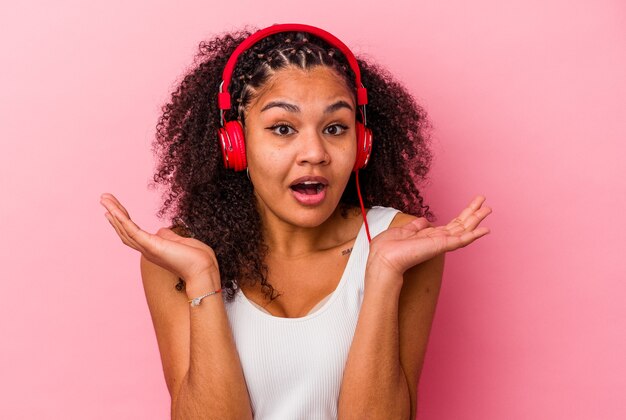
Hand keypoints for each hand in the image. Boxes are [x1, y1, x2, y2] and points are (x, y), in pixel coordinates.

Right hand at [99, 193, 218, 280]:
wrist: (204, 271)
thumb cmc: (197, 260)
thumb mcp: (181, 242)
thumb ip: (169, 236)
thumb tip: (161, 231)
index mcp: (154, 248)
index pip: (133, 233)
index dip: (122, 222)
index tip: (114, 210)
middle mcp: (147, 250)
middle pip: (124, 230)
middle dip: (114, 214)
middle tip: (104, 199)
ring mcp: (148, 249)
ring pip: (125, 229)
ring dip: (114, 213)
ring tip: (105, 199)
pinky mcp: (152, 246)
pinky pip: (133, 231)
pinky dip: (122, 220)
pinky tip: (114, 210)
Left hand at [368, 195, 491, 276]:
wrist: (384, 258)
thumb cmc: (389, 248)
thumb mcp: (404, 231)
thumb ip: (416, 226)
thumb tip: (424, 220)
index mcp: (430, 237)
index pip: (451, 225)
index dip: (463, 215)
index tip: (473, 204)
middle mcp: (438, 240)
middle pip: (461, 226)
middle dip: (473, 214)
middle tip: (486, 203)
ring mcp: (441, 244)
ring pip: (464, 230)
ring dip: (477, 219)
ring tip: (489, 208)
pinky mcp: (442, 246)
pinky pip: (462, 240)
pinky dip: (474, 235)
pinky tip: (485, 229)